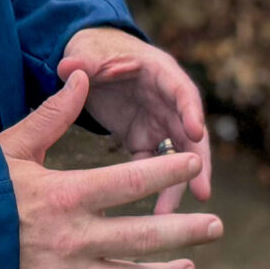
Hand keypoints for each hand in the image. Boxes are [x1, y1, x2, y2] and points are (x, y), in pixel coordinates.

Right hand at [0, 69, 221, 268]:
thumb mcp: (9, 147)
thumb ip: (52, 116)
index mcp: (66, 195)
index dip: (168, 172)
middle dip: (187, 231)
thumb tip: (82, 76)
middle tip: (217, 225)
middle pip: (145, 238)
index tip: (193, 162)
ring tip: (190, 266)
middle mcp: (73, 240)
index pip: (133, 182)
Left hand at [57, 26, 214, 215]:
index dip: (191, 110)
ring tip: (172, 217)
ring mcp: (158, 122)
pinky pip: (155, 166)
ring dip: (178, 183)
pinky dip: (156, 188)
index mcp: (159, 72)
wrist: (90, 61)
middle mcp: (166, 100)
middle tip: (202, 192)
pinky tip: (154, 218)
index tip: (196, 132)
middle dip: (197, 161)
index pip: (181, 91)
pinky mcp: (145, 140)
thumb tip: (68, 69)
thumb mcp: (87, 52)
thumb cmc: (94, 51)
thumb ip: (82, 62)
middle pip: (190, 132)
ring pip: (177, 156)